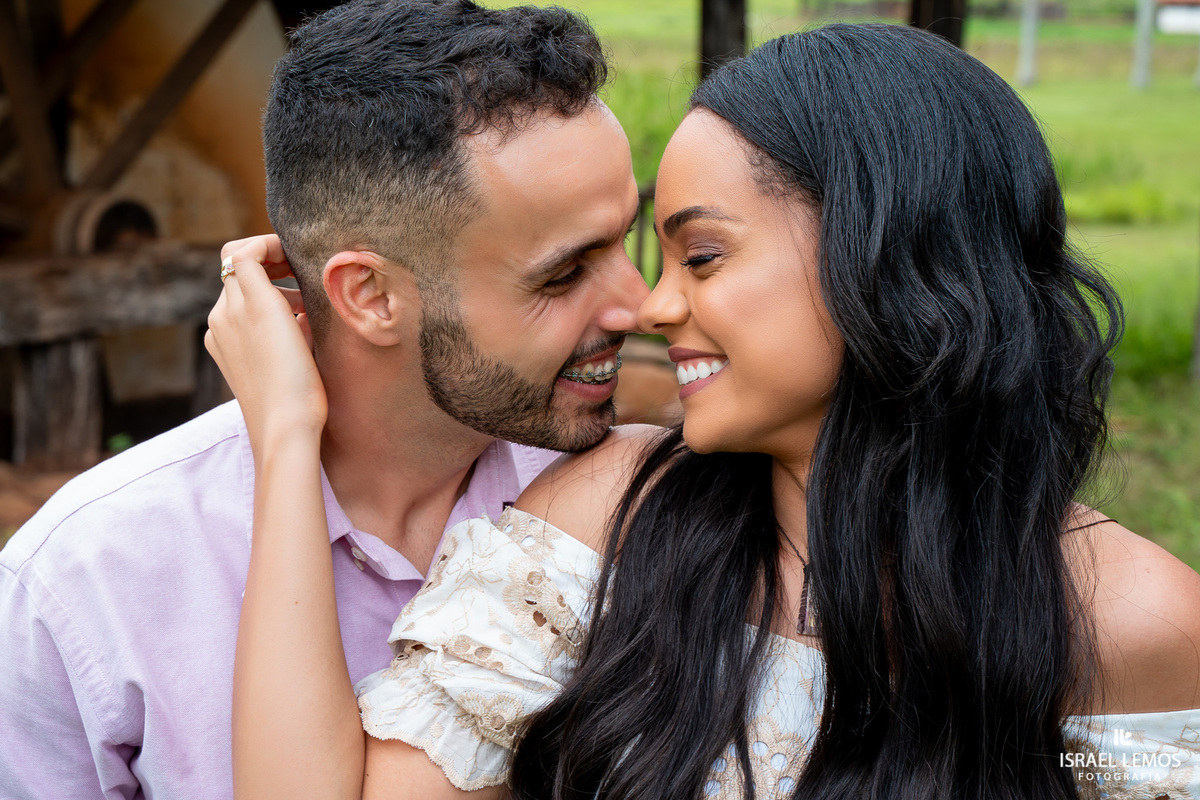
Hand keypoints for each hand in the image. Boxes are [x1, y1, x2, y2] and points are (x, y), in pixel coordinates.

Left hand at [206, 235, 326, 448]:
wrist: (287, 430)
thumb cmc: (288, 376)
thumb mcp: (270, 310)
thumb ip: (254, 271)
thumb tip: (252, 251)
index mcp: (229, 307)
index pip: (239, 253)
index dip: (269, 245)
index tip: (299, 254)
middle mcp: (221, 322)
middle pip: (242, 276)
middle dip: (276, 269)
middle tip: (307, 275)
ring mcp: (228, 345)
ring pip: (250, 302)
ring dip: (278, 294)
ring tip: (309, 308)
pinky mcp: (238, 365)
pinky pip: (252, 328)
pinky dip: (274, 319)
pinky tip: (300, 335)